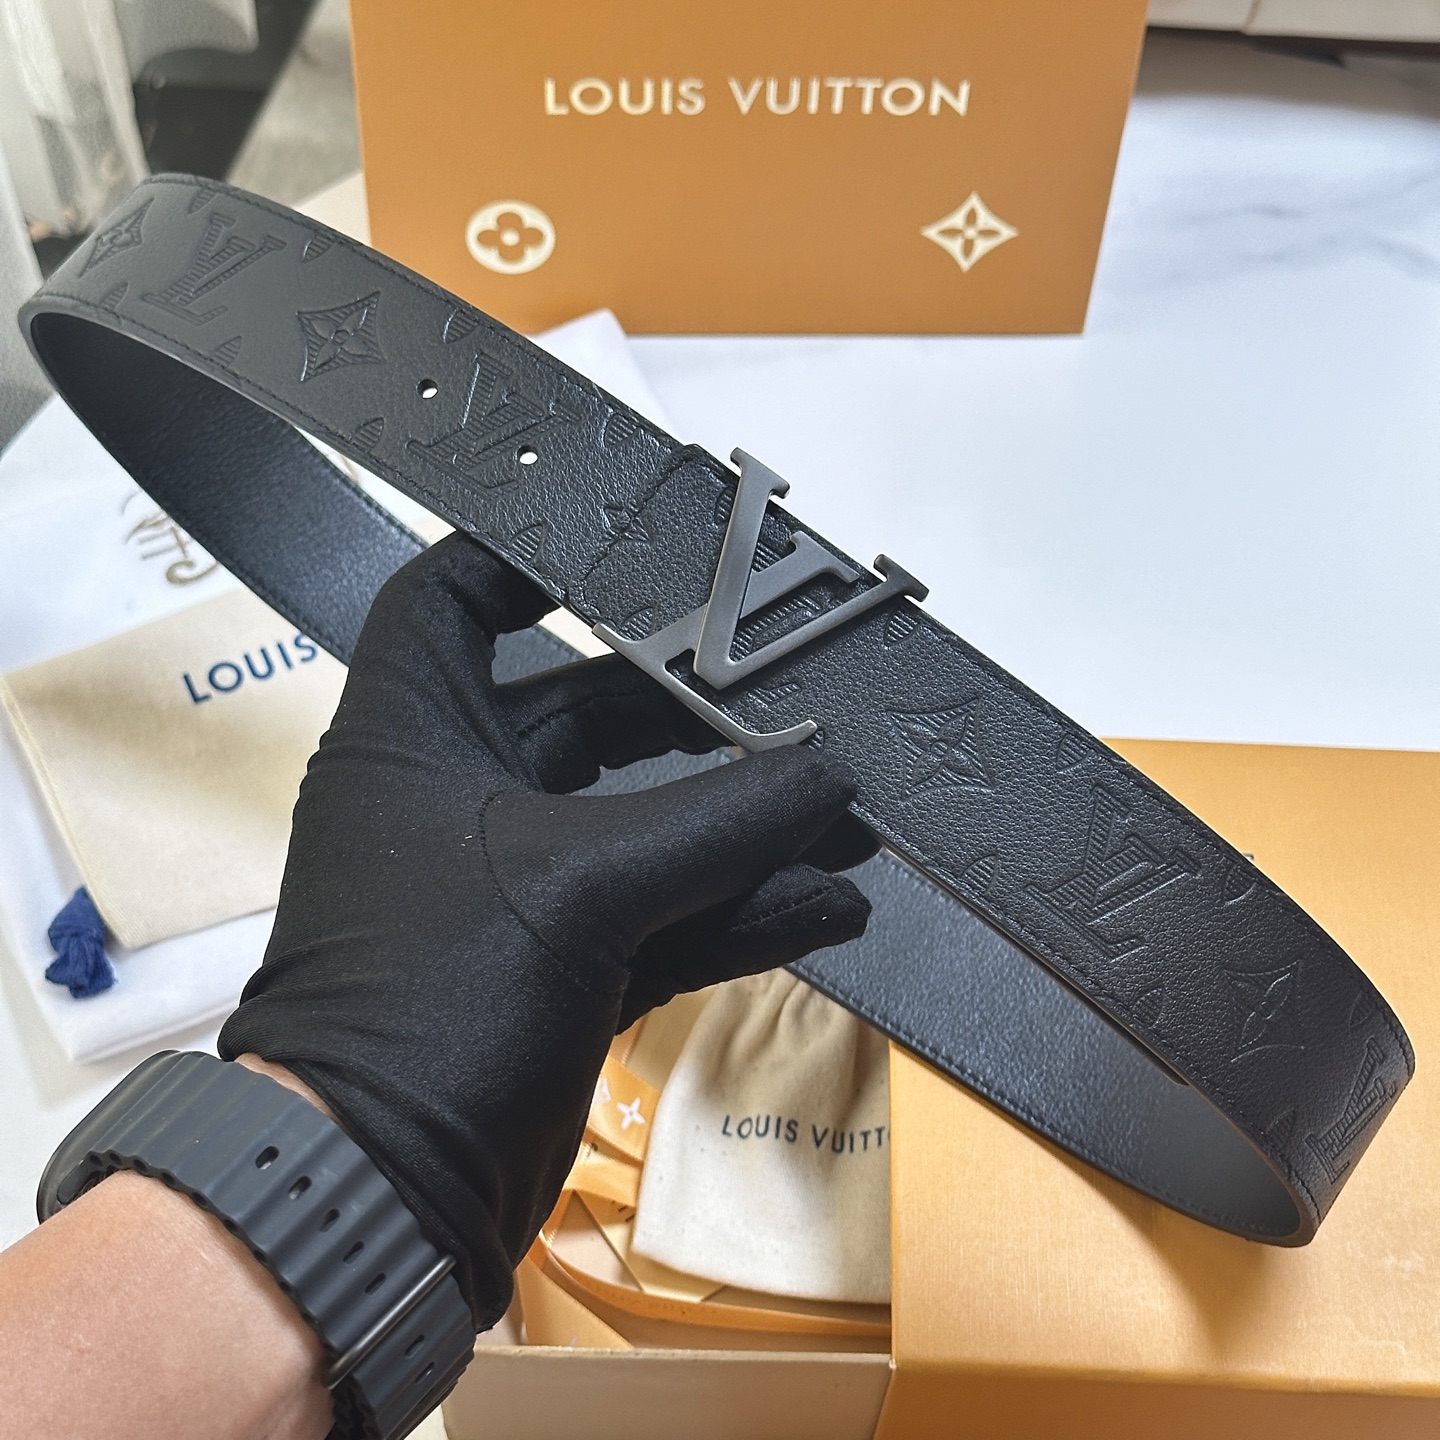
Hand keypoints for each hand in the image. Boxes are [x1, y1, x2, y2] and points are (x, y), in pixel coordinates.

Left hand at [218, 534, 872, 1327]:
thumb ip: (716, 822)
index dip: (521, 554)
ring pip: (646, 821)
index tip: (619, 540)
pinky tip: (829, 898)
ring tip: (840, 804)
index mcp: (415, 737)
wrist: (391, 1192)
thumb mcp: (580, 883)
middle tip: (786, 690)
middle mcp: (462, 798)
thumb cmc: (424, 1007)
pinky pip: (672, 911)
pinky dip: (743, 906)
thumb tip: (826, 776)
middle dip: (690, 709)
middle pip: (587, 710)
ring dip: (739, 819)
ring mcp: (522, 886)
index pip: (449, 597)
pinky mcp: (570, 963)